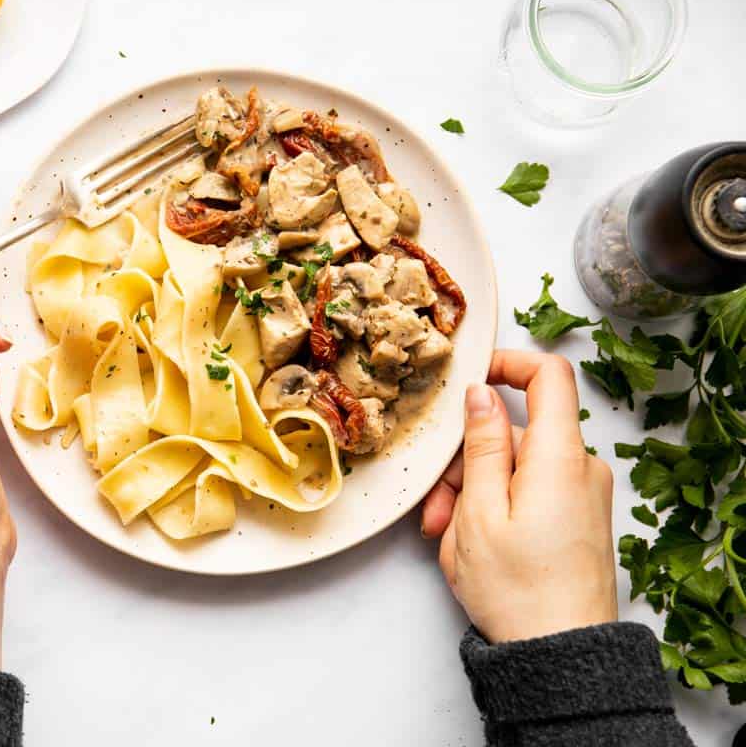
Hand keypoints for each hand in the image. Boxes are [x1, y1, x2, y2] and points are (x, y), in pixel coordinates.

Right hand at [420, 350, 617, 643]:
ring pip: (515, 468)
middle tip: (437, 507)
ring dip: (473, 492)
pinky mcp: (576, 519)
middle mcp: (580, 469)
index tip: (473, 375)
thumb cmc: (519, 591)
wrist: (559, 655)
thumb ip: (483, 444)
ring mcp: (581, 496)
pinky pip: (529, 493)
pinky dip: (495, 508)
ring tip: (446, 537)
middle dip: (467, 461)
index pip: (549, 376)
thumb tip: (482, 395)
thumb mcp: (480, 511)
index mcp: (560, 458)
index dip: (509, 363)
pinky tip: (469, 543)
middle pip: (516, 434)